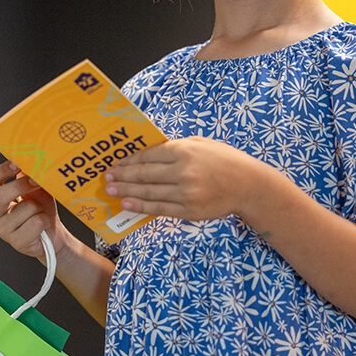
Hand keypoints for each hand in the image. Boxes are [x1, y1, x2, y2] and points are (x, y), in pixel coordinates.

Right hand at [0, 161, 63, 258]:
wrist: (51, 231)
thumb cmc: (39, 207)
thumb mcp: (33, 185)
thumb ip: (28, 172)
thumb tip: (30, 157)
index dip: (3, 169)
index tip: (16, 162)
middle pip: (0, 196)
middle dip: (21, 186)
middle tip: (36, 181)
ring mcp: (2, 230)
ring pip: (23, 209)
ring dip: (38, 207)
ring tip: (38, 212)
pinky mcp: (16, 243)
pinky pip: (35, 223)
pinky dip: (44, 220)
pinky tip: (42, 225)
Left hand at [104, 136, 253, 219]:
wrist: (248, 185)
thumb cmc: (223, 160)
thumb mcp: (200, 144)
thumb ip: (175, 148)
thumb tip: (147, 154)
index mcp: (184, 150)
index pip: (149, 155)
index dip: (129, 160)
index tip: (115, 162)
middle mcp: (183, 171)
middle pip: (145, 174)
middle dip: (123, 176)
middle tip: (107, 177)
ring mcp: (186, 193)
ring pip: (149, 192)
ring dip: (127, 191)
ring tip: (111, 191)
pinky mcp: (189, 210)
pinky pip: (160, 208)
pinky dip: (141, 206)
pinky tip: (127, 204)